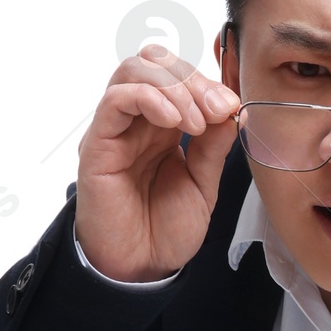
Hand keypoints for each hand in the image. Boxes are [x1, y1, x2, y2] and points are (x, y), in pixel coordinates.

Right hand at [74, 45, 241, 282]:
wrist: (141, 268)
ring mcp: (115, 129)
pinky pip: (116, 99)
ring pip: (134, 70)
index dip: (207, 82)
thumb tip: (232, 108)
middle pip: (155, 62)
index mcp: (162, 125)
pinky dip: (149, 98)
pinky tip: (174, 122)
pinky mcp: (98, 143)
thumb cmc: (165, 230)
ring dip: (174, 87)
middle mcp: (136, 120)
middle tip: (216, 109)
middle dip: (192, 78)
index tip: (231, 107)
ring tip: (196, 122)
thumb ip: (214, 146)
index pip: (178, 75)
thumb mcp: (203, 184)